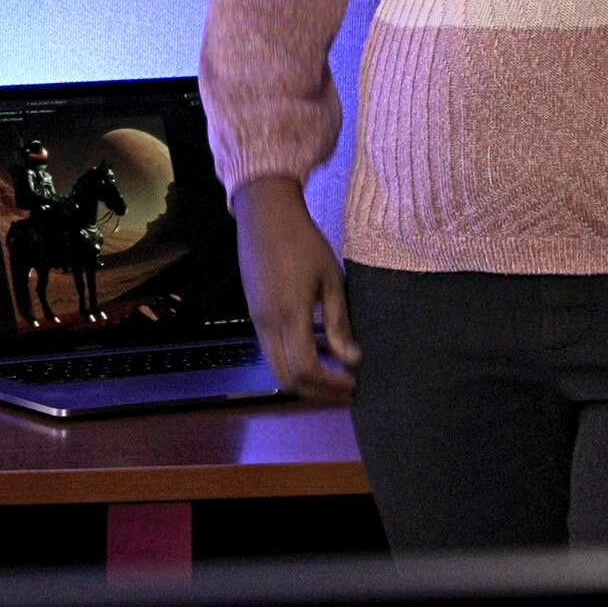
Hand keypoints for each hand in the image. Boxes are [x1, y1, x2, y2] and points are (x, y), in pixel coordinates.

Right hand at [234, 176, 358, 405]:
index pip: (305, 369)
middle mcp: (267, 323)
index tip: (353, 383)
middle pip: (286, 379)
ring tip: (335, 373)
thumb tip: (351, 359)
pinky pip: (271, 350)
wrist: (264, 214)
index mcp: (289, 314)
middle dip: (317, 392)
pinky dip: (293, 360)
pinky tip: (317, 349)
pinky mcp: (254, 313)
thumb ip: (338, 323)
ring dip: (305, 378)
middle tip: (345, 389)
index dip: (330, 384)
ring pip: (276, 368)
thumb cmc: (303, 241)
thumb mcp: (330, 278)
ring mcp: (256, 319)